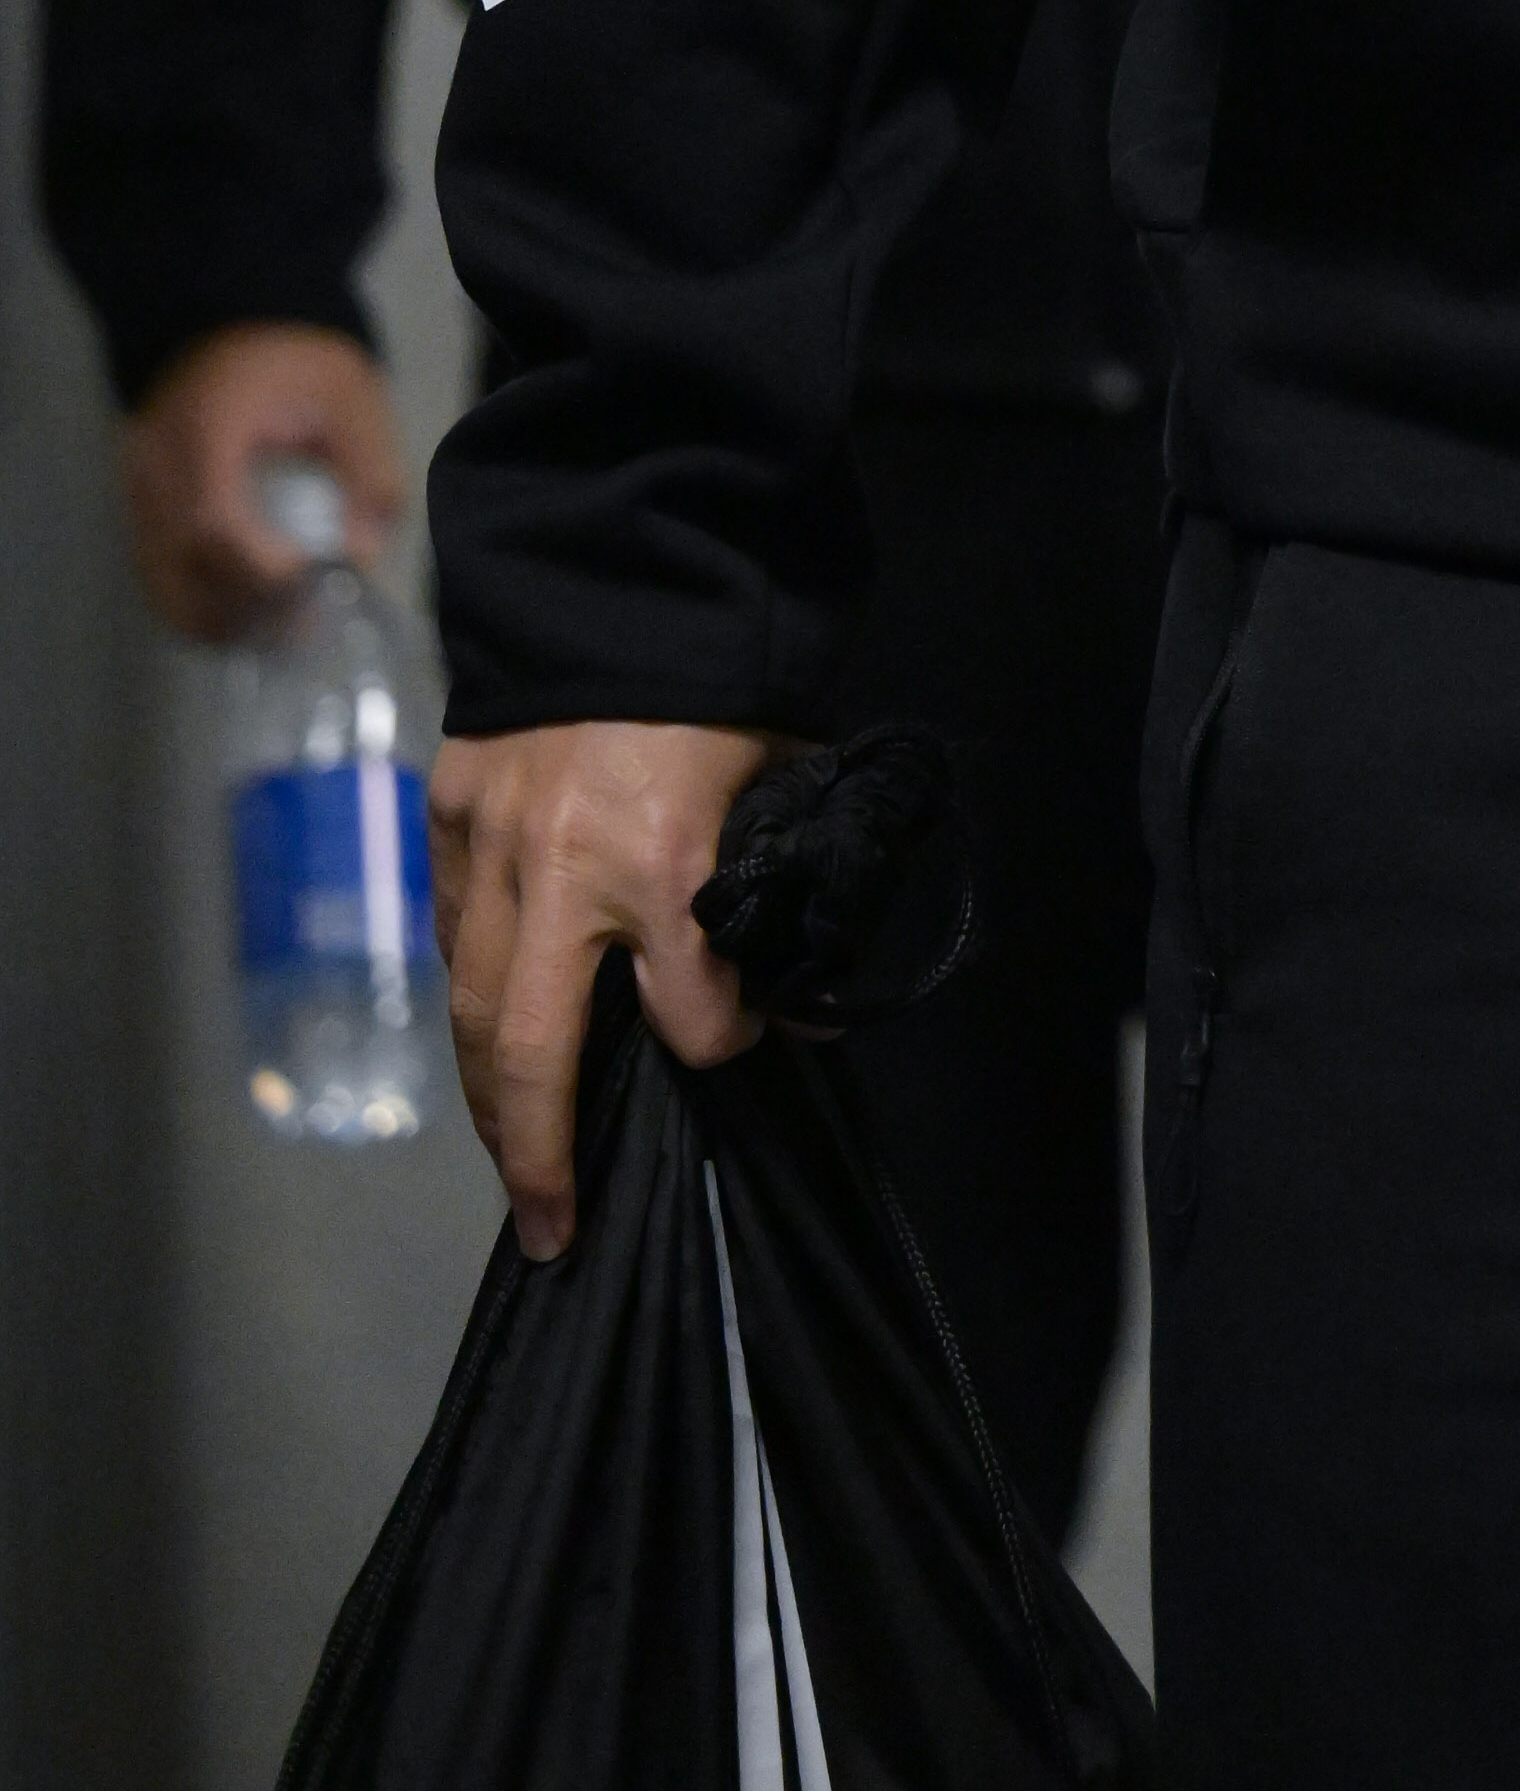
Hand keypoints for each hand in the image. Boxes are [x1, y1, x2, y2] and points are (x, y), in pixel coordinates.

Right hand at [118, 322, 407, 642]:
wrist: (227, 318)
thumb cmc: (295, 356)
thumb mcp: (351, 394)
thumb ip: (368, 470)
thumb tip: (361, 555)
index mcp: (205, 429)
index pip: (213, 522)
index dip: (262, 567)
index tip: (313, 579)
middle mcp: (154, 467)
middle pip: (182, 570)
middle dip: (248, 607)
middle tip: (307, 618)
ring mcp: (136, 492)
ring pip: (164, 587)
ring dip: (222, 619)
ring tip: (284, 622)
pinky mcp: (138, 510)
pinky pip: (160, 578)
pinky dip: (202, 605)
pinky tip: (250, 609)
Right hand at [429, 717, 780, 1257]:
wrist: (625, 559)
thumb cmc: (725, 669)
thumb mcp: (784, 769)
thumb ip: (778, 876)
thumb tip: (799, 981)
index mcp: (664, 860)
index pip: (695, 1016)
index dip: (729, 1044)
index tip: (748, 1049)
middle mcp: (564, 869)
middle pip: (536, 1055)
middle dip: (540, 1158)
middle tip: (551, 1231)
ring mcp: (492, 842)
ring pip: (473, 1007)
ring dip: (487, 1097)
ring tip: (509, 1162)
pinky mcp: (449, 809)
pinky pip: (450, 928)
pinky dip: (469, 987)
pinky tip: (489, 1032)